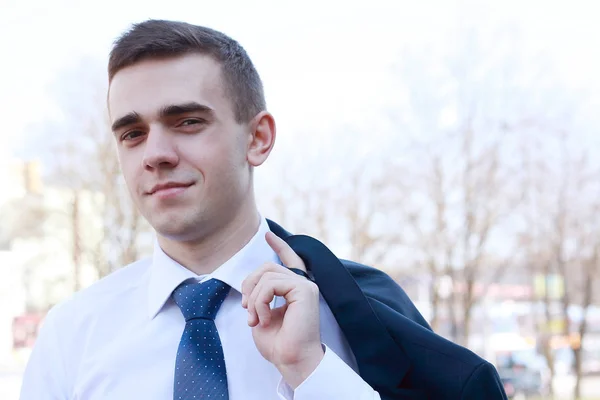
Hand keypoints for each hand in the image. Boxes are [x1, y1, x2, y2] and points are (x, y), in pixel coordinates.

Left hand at [241, 231, 323, 388]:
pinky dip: (260, 300)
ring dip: (254, 297)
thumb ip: (260, 295)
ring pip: (267, 274)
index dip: (280, 246)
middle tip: (247, 310)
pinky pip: (271, 283)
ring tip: (255, 319)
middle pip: (268, 267)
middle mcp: (302, 285)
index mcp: (294, 291)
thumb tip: (252, 284)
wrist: (291, 361)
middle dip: (250, 284)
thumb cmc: (279, 345)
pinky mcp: (304, 290)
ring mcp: (305, 286)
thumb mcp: (262, 315)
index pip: (290, 260)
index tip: (268, 235)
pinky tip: (263, 317)